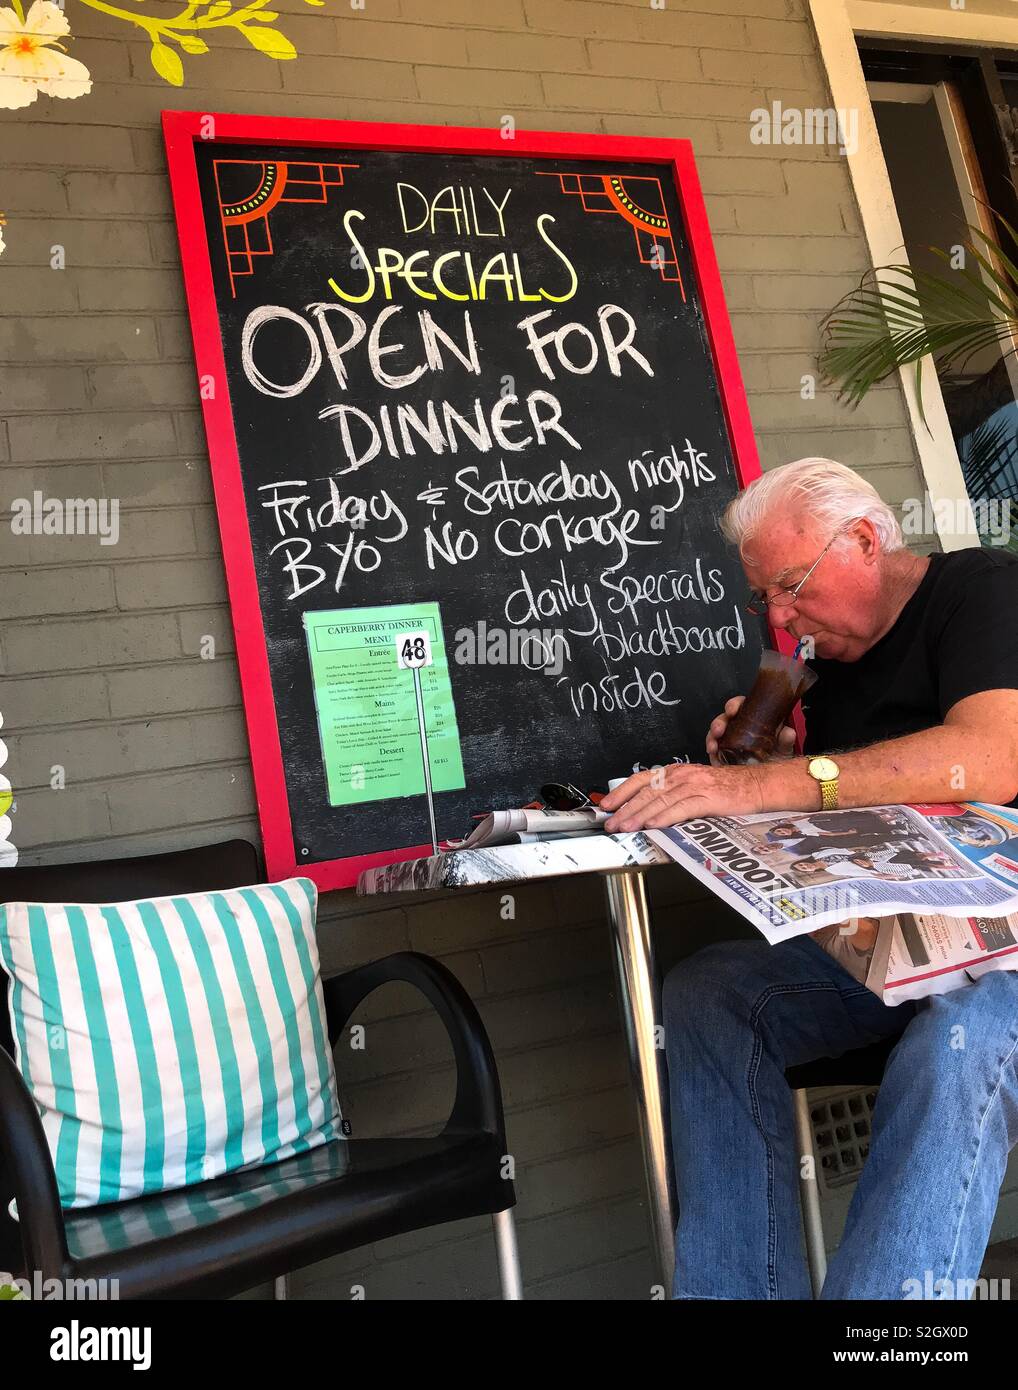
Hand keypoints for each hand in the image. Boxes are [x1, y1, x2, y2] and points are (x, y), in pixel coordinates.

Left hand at [601, 761, 765, 831]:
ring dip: (639, 815)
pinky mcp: (708, 798)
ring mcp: (695, 785)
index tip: (606, 806)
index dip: (622, 792)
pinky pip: (682, 808)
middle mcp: (681, 775)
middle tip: (610, 824)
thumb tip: (645, 811)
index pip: (641, 779)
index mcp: (675, 772)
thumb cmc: (726, 789)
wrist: (757, 785)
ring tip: (625, 827)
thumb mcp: (693, 786)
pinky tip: (653, 825)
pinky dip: (665, 817)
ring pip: (661, 800)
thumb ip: (671, 795)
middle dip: (625, 809)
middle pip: (647, 792)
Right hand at [706, 695, 796, 766]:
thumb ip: (785, 740)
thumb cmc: (777, 759)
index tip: (732, 710)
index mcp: (752, 719)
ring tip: (713, 747)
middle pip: (724, 720)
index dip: (733, 705)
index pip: (740, 706)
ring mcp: (728, 742)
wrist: (772, 780)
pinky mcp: (722, 756)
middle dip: (718, 723)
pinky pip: (713, 753)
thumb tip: (788, 732)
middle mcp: (738, 729)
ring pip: (714, 735)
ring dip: (711, 739)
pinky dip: (711, 755)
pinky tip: (713, 758)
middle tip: (718, 730)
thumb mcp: (784, 749)